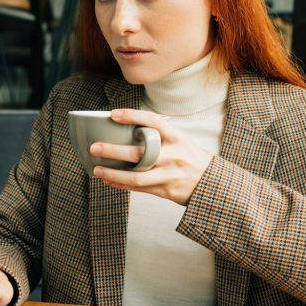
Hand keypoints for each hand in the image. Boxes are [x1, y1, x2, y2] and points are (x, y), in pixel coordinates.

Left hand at [90, 109, 212, 205]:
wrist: (211, 184)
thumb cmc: (190, 158)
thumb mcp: (181, 141)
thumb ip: (160, 136)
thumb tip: (128, 130)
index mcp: (177, 138)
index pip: (153, 122)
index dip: (133, 116)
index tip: (114, 114)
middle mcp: (173, 155)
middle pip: (139, 153)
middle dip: (114, 150)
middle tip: (95, 147)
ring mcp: (169, 175)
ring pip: (136, 176)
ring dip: (113, 174)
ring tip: (97, 169)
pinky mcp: (165, 191)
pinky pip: (139, 188)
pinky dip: (121, 184)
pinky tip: (109, 180)